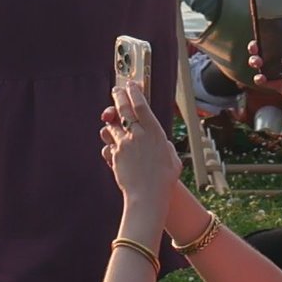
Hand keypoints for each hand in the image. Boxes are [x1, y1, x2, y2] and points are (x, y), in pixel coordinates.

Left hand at [98, 75, 180, 208]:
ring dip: (111, 123)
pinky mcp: (114, 155)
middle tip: (116, 90)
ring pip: (111, 126)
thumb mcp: (173, 160)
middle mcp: (138, 135)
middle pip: (123, 109)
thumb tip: (161, 141)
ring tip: (113, 123)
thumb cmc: (164, 181)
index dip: (135, 93)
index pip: (142, 106)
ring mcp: (124, 144)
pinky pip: (108, 145)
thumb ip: (165, 147)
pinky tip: (115, 150)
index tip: (131, 85)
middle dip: (118, 96)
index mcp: (155, 134)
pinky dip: (110, 146)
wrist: (147, 197)